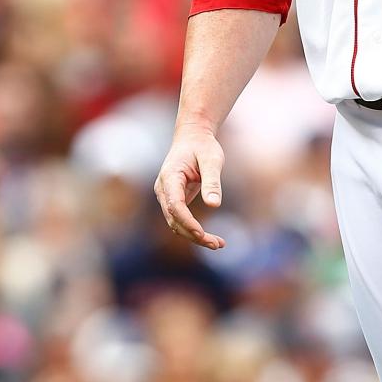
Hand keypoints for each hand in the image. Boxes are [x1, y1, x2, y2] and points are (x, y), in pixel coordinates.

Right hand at [154, 127, 225, 249]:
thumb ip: (212, 182)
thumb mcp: (212, 160)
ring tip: (218, 244)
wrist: (193, 137)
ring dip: (194, 236)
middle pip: (174, 219)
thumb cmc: (203, 146)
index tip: (202, 233)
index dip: (187, 221)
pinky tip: (211, 238)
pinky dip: (193, 230)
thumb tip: (214, 205)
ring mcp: (166, 195)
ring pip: (176, 223)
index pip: (174, 205)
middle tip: (217, 244)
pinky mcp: (173, 200)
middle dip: (193, 234)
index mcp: (170, 176)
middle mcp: (164, 188)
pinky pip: (180, 219)